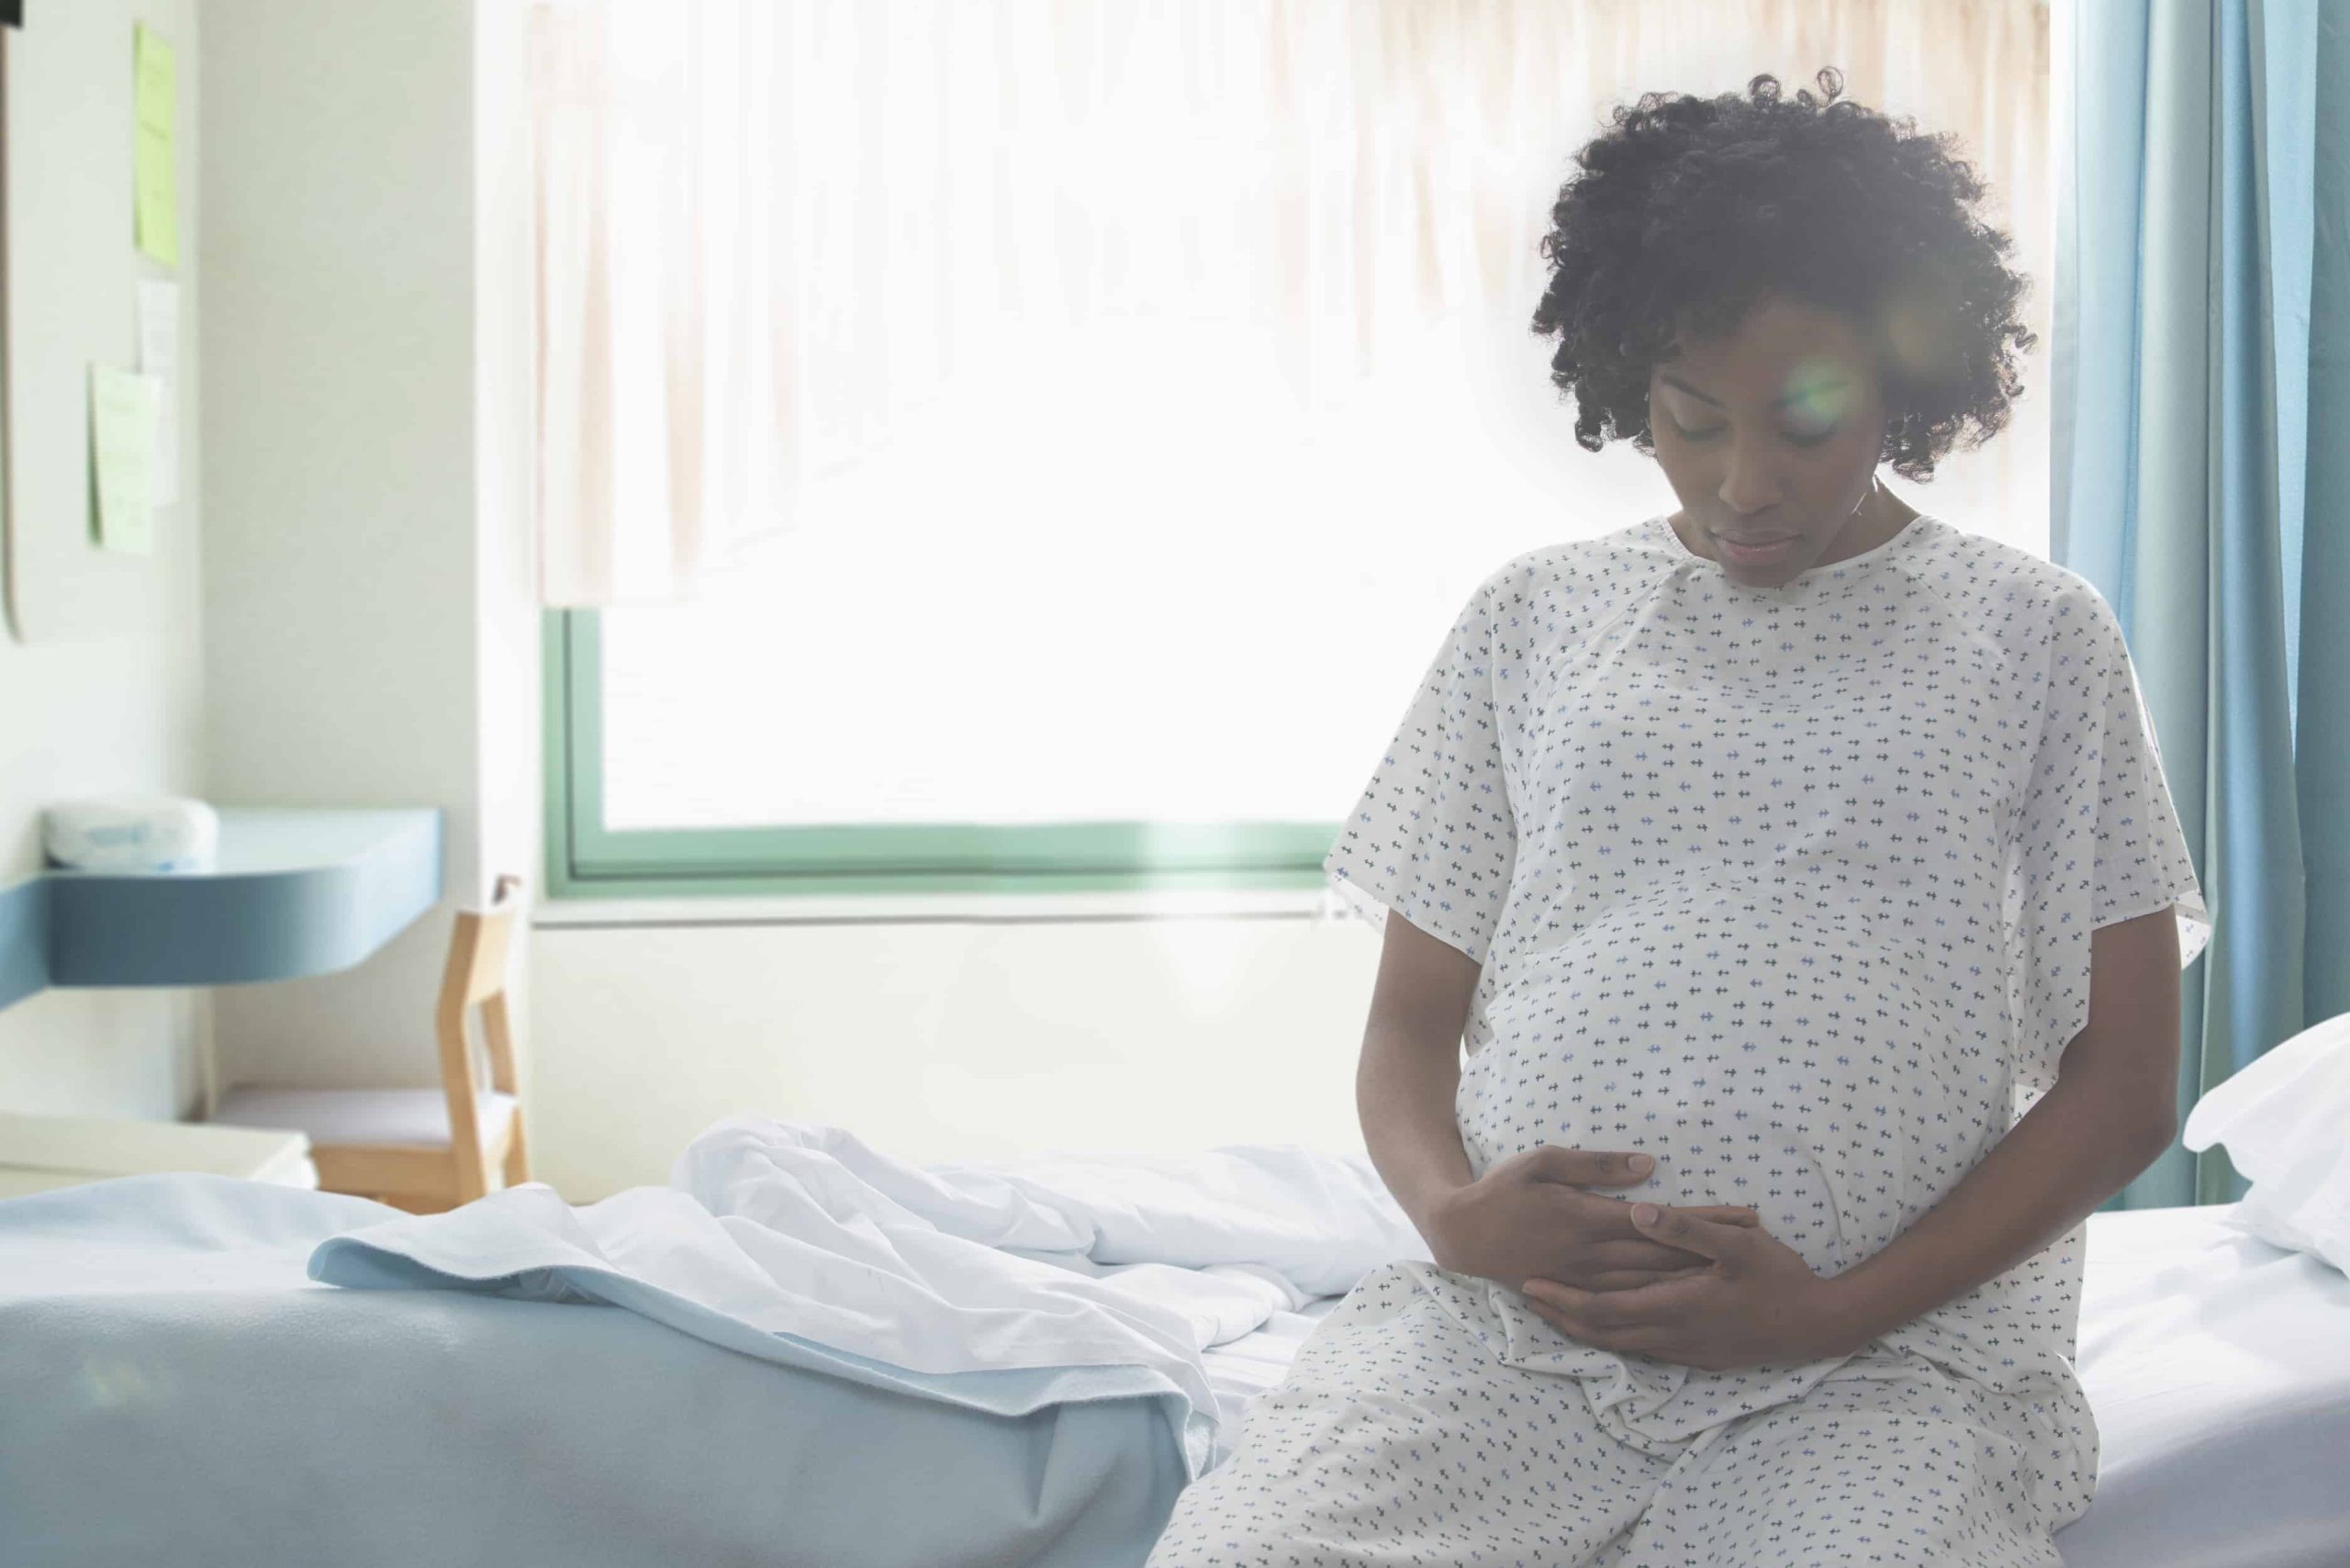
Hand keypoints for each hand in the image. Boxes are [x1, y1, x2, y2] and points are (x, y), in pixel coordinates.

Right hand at [1424, 1146, 1762, 1295]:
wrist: (1463, 1236)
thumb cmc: (1503, 1191)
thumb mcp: (1543, 1162)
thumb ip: (1596, 1164)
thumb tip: (1649, 1165)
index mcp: (1588, 1219)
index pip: (1662, 1221)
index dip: (1706, 1220)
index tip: (1745, 1216)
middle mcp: (1593, 1256)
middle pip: (1667, 1256)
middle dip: (1716, 1249)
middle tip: (1761, 1244)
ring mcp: (1587, 1281)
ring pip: (1654, 1285)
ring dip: (1699, 1279)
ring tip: (1740, 1273)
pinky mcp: (1578, 1295)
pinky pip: (1631, 1304)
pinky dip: (1666, 1302)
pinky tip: (1691, 1303)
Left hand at [1516, 1203, 1853, 1371]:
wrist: (1817, 1325)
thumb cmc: (1779, 1277)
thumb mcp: (1737, 1242)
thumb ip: (1686, 1228)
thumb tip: (1637, 1210)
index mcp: (1674, 1306)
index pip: (1603, 1309)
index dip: (1563, 1297)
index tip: (1531, 1282)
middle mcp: (1673, 1335)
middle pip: (1601, 1334)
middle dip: (1561, 1316)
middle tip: (1528, 1298)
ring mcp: (1686, 1350)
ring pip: (1620, 1347)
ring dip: (1584, 1329)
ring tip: (1555, 1311)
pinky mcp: (1699, 1356)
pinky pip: (1644, 1351)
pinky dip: (1615, 1339)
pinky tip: (1608, 1329)